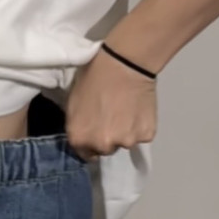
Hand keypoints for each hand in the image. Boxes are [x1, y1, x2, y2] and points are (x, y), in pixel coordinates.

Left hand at [65, 46, 157, 161]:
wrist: (123, 64)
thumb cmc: (94, 77)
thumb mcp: (73, 103)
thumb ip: (78, 125)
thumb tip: (85, 132)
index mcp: (80, 139)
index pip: (84, 154)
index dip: (90, 143)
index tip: (96, 131)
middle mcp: (103, 146)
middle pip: (105, 150)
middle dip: (107, 137)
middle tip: (112, 117)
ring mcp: (126, 141)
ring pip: (125, 142)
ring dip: (125, 131)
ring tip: (126, 110)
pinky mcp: (146, 135)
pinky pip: (142, 134)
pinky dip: (140, 125)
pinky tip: (138, 108)